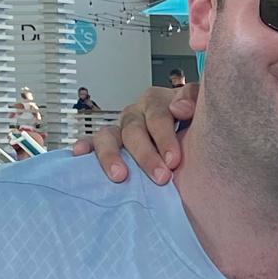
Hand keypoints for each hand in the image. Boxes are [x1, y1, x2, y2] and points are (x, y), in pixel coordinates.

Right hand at [73, 82, 198, 183]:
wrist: (187, 134)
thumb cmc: (191, 123)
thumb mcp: (199, 109)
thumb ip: (194, 101)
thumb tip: (180, 108)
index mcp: (157, 101)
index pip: (159, 116)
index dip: (166, 138)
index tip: (174, 161)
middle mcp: (135, 113)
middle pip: (134, 130)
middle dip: (146, 156)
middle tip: (161, 177)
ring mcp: (119, 127)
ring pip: (109, 136)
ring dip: (112, 156)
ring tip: (120, 177)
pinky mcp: (105, 141)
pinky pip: (91, 142)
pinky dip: (84, 146)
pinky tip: (79, 154)